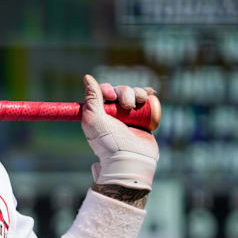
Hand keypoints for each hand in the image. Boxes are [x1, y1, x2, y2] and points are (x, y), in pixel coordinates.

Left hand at [81, 74, 157, 190]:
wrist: (130, 160)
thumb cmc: (108, 141)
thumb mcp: (94, 118)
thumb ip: (92, 97)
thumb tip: (87, 77)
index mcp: (99, 113)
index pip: (104, 91)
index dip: (108, 89)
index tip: (111, 96)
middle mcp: (114, 114)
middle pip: (121, 90)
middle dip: (125, 92)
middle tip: (127, 105)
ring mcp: (130, 116)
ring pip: (134, 94)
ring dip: (137, 93)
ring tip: (139, 102)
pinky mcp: (143, 120)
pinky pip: (146, 102)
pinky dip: (148, 95)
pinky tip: (150, 94)